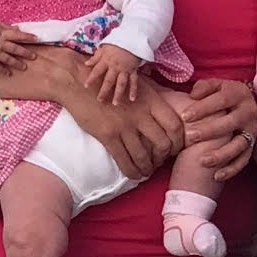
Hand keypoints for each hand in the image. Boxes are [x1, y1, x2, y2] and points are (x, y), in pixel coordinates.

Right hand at [0, 21, 39, 70]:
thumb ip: (6, 27)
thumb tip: (18, 29)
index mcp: (2, 34)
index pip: (17, 35)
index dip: (27, 36)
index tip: (36, 38)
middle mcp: (0, 44)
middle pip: (15, 49)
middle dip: (25, 53)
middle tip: (34, 56)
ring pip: (7, 59)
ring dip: (16, 63)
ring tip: (24, 67)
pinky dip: (2, 70)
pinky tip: (8, 74)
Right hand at [66, 78, 189, 180]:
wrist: (79, 82)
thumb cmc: (108, 81)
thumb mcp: (136, 84)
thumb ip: (151, 98)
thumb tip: (165, 111)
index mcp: (151, 100)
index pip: (174, 125)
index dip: (178, 141)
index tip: (173, 148)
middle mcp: (141, 114)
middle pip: (162, 144)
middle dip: (162, 158)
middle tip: (158, 162)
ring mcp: (124, 126)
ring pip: (143, 156)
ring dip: (147, 169)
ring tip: (146, 172)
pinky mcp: (108, 135)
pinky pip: (124, 160)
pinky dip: (131, 171)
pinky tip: (133, 174)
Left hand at [78, 39, 141, 103]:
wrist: (132, 38)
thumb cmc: (116, 42)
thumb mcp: (103, 48)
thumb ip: (95, 57)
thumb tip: (86, 64)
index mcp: (106, 60)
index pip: (97, 71)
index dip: (91, 78)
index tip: (86, 86)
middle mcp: (115, 67)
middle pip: (109, 80)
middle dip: (104, 91)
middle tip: (100, 100)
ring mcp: (125, 69)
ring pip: (121, 83)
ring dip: (118, 94)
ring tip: (115, 103)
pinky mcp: (133, 70)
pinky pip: (134, 81)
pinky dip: (133, 90)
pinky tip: (132, 99)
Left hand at [173, 78, 256, 186]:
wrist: (247, 103)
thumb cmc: (223, 94)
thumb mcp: (216, 85)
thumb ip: (204, 87)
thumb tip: (193, 95)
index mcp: (239, 94)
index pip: (222, 100)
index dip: (204, 108)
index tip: (185, 116)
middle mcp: (248, 113)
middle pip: (231, 123)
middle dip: (210, 131)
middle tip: (190, 136)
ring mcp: (251, 131)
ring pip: (239, 145)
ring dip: (221, 154)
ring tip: (202, 161)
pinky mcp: (252, 146)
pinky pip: (243, 160)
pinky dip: (231, 169)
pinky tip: (216, 176)